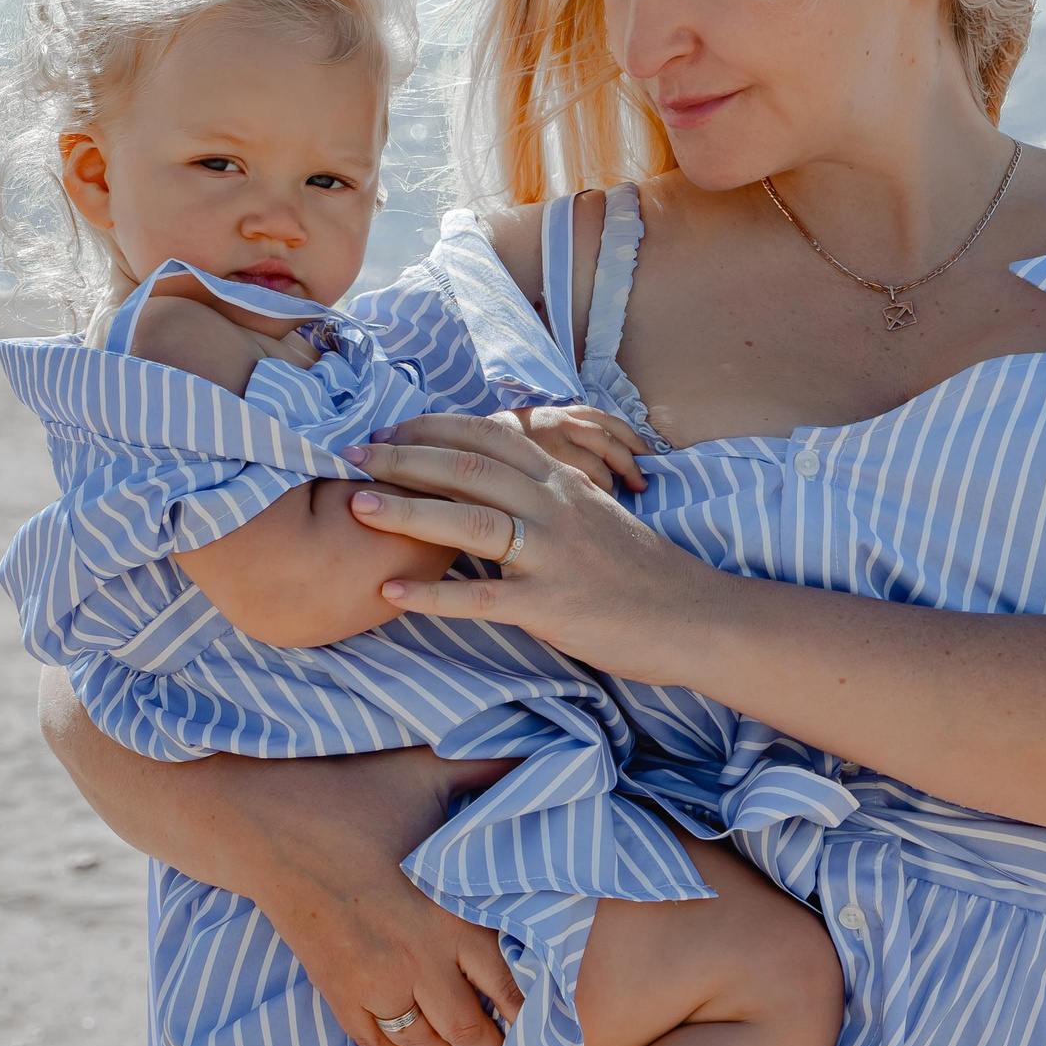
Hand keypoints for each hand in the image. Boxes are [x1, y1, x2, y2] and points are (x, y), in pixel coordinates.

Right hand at [239, 749, 529, 1045]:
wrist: (268, 822)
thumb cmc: (354, 793)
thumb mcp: (430, 774)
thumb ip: (490, 773)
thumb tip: (537, 761)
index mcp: (451, 915)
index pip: (506, 983)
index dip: (529, 1009)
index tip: (547, 1018)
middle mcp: (417, 960)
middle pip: (468, 1028)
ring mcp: (371, 983)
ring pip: (423, 1043)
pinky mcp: (334, 990)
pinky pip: (373, 1042)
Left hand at [340, 414, 715, 680]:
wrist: (694, 616)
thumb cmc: (641, 571)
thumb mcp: (596, 514)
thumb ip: (549, 494)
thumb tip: (496, 481)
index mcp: (565, 483)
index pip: (493, 436)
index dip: (434, 428)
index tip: (388, 430)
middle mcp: (557, 509)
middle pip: (471, 469)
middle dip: (404, 459)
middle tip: (351, 456)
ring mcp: (554, 557)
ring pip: (473, 522)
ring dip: (409, 511)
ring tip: (358, 507)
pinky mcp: (552, 607)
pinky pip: (483, 599)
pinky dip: (433, 595)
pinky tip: (392, 592)